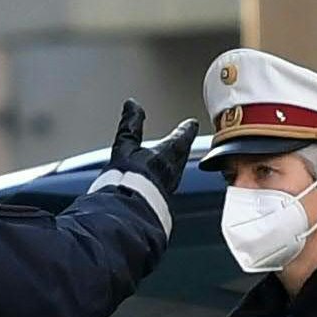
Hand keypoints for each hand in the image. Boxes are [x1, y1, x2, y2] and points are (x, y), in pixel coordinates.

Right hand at [102, 99, 203, 220]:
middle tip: (184, 141)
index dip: (186, 129)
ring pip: (175, 171)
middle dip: (181, 147)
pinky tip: (158, 182)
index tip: (191, 123)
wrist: (127, 211)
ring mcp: (168, 188)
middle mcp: (172, 171)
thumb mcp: (125, 146)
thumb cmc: (128, 180)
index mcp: (167, 154)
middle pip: (181, 155)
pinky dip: (164, 179)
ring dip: (174, 163)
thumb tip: (132, 105)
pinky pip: (167, 185)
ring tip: (170, 159)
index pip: (182, 137)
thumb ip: (130, 126)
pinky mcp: (161, 201)